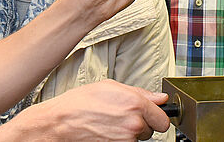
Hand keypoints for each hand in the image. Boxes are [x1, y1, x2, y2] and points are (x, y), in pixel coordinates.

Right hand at [2, 79, 170, 140]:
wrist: (60, 122)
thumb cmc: (80, 103)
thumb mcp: (111, 87)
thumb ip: (141, 93)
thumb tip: (160, 98)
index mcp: (135, 104)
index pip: (163, 119)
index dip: (157, 116)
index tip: (152, 115)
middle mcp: (133, 124)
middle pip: (151, 130)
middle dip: (141, 124)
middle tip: (123, 117)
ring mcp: (125, 140)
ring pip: (138, 139)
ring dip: (129, 134)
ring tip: (111, 123)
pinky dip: (120, 140)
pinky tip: (107, 132)